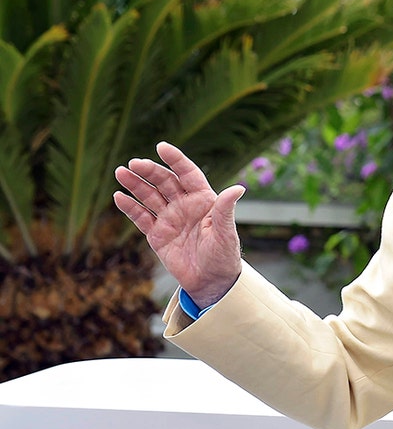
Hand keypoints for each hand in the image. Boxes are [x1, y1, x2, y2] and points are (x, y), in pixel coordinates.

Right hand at [113, 142, 244, 308]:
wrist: (211, 282)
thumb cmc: (224, 256)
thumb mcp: (225, 233)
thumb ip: (226, 210)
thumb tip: (239, 188)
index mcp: (204, 200)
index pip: (188, 173)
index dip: (176, 159)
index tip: (162, 147)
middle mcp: (185, 205)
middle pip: (165, 182)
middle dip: (150, 171)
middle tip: (134, 164)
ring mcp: (169, 218)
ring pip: (150, 196)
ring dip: (136, 184)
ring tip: (121, 172)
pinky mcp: (157, 234)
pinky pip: (141, 217)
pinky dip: (130, 207)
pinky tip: (119, 197)